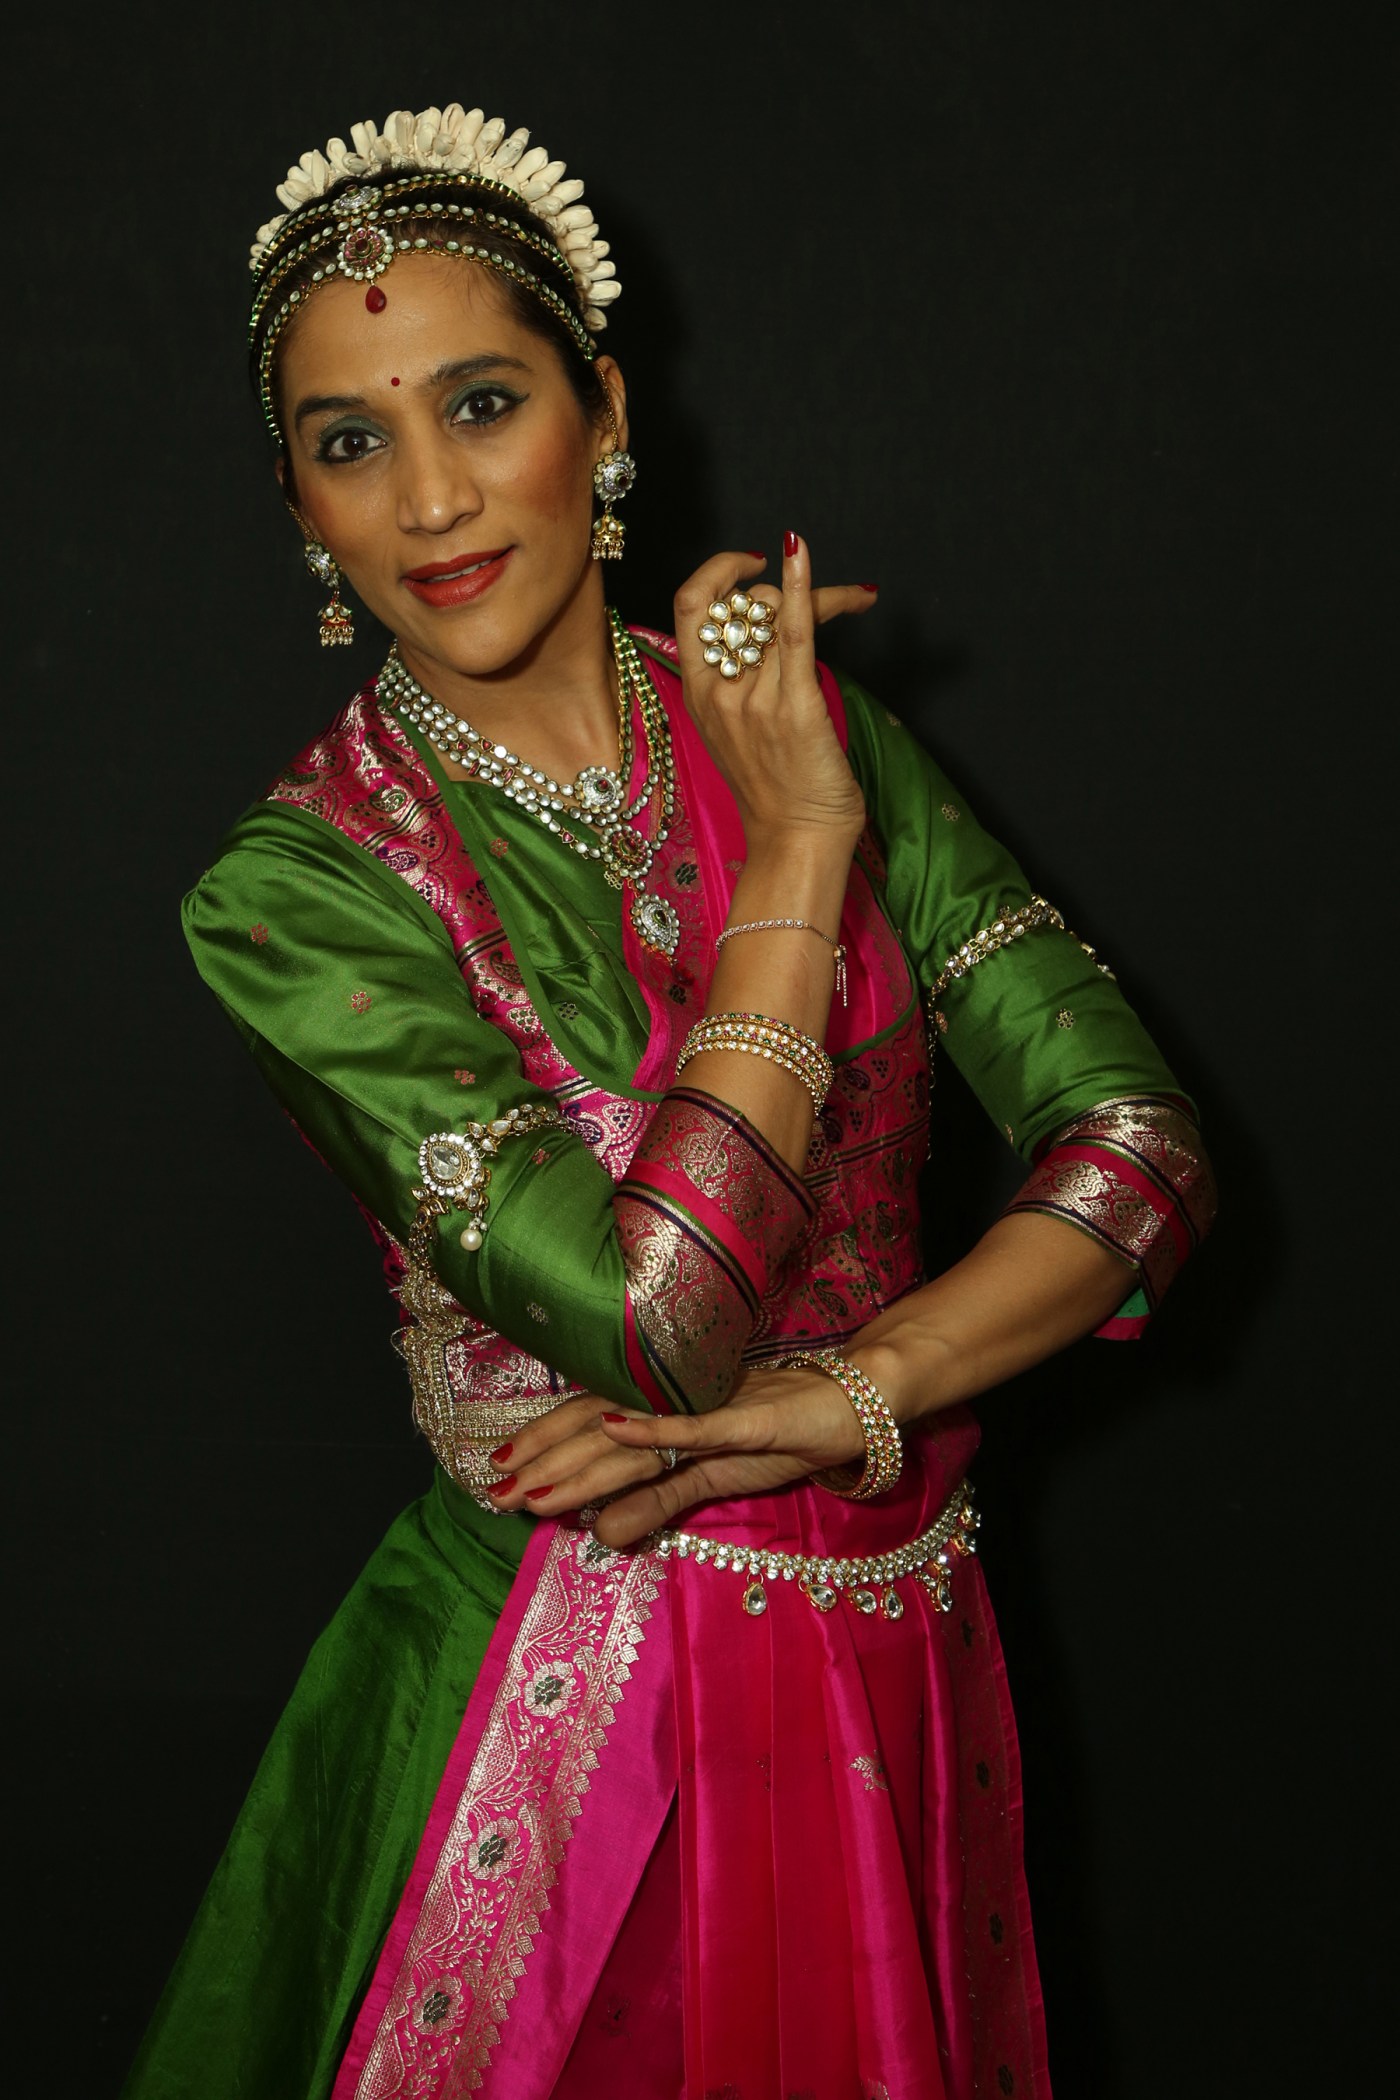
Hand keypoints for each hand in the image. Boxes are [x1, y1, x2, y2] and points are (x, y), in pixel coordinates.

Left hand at [484, 1367, 865, 1547]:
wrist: (848, 1406)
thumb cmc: (777, 1434)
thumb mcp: (708, 1480)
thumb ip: (655, 1504)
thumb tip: (600, 1535)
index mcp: (660, 1407)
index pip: (588, 1422)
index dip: (542, 1444)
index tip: (496, 1473)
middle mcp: (672, 1397)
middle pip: (595, 1427)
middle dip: (543, 1461)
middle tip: (497, 1493)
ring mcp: (705, 1404)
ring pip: (631, 1434)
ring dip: (580, 1461)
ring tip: (536, 1488)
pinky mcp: (743, 1415)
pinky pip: (692, 1424)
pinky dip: (652, 1426)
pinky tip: (613, 1430)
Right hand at [672, 536, 873, 845]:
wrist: (795, 841)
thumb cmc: (775, 790)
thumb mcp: (735, 731)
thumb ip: (738, 682)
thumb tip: (763, 629)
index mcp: (699, 695)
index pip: (688, 607)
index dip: (717, 572)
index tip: (748, 565)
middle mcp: (720, 692)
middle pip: (745, 605)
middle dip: (783, 592)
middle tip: (823, 602)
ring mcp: (755, 699)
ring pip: (778, 614)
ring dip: (822, 595)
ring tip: (854, 599)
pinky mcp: (796, 706)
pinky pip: (793, 631)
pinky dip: (801, 586)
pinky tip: (800, 552)